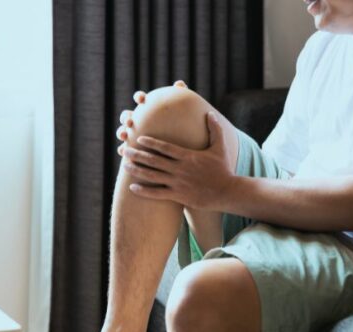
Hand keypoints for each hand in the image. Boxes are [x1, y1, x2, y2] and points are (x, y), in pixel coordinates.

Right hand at [116, 80, 186, 153]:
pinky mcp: (134, 149)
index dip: (139, 97)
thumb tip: (179, 84)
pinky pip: (126, 149)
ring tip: (124, 135)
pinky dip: (122, 149)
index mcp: (148, 110)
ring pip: (123, 132)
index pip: (141, 100)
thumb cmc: (184, 130)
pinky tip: (122, 151)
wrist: (181, 151)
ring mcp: (134, 135)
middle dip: (126, 117)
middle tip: (130, 120)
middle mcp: (139, 122)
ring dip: (120, 132)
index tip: (142, 99)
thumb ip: (181, 100)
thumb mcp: (185, 116)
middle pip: (127, 116)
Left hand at [120, 111, 234, 210]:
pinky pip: (157, 193)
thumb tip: (210, 113)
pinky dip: (144, 191)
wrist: (228, 192)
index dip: (151, 142)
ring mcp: (178, 183)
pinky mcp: (179, 196)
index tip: (139, 138)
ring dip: (137, 170)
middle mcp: (180, 169)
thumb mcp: (220, 147)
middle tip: (125, 150)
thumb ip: (214, 130)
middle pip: (154, 160)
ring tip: (125, 165)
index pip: (165, 147)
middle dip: (137, 154)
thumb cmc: (224, 169)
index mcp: (188, 156)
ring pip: (152, 176)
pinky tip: (132, 187)